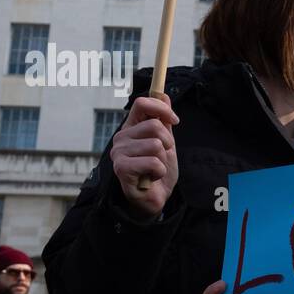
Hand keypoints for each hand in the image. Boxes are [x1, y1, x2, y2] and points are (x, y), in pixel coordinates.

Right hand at [111, 94, 178, 220]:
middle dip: (167, 143)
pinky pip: (153, 162)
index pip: (141, 104)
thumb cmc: (157, 171)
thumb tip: (163, 95)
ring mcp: (119, 152)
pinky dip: (159, 171)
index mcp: (131, 127)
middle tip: (162, 156)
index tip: (174, 121)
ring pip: (155, 145)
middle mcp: (121, 137)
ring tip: (155, 168)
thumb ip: (163, 121)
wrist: (154, 198)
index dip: (161, 108)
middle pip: (154, 125)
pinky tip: (151, 177)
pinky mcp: (121, 168)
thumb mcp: (165, 142)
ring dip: (163, 159)